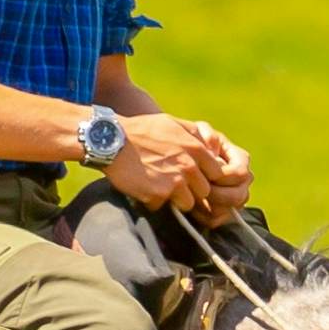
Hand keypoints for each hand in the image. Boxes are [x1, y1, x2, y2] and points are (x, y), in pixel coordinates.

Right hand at [103, 114, 250, 219]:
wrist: (111, 140)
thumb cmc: (141, 130)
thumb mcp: (173, 123)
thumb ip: (195, 135)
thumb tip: (212, 147)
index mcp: (196, 148)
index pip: (217, 173)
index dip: (206, 177)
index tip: (195, 177)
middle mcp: (189, 166)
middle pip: (204, 191)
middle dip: (192, 190)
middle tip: (174, 185)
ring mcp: (175, 182)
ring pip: (188, 203)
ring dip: (175, 199)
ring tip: (159, 187)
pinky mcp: (158, 194)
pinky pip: (163, 206)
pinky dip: (153, 201)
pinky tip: (144, 188)